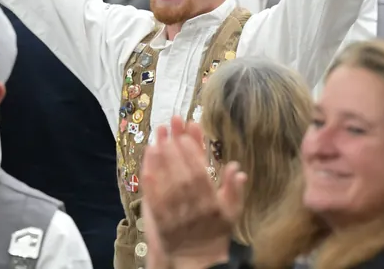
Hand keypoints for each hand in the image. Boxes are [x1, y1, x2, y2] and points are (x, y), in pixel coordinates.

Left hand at [141, 117, 244, 266]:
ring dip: (160, 161)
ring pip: (166, 184)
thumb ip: (234, 190)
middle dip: (174, 150)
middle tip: (168, 128)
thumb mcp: (231, 212)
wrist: (198, 260)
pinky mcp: (161, 222)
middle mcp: (193, 209)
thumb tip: (237, 168)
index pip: (201, 174)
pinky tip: (146, 165)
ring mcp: (176, 216)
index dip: (192, 153)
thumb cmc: (215, 231)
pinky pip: (154, 200)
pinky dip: (150, 182)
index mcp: (212, 204)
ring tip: (155, 139)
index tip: (185, 134)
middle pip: (182, 175)